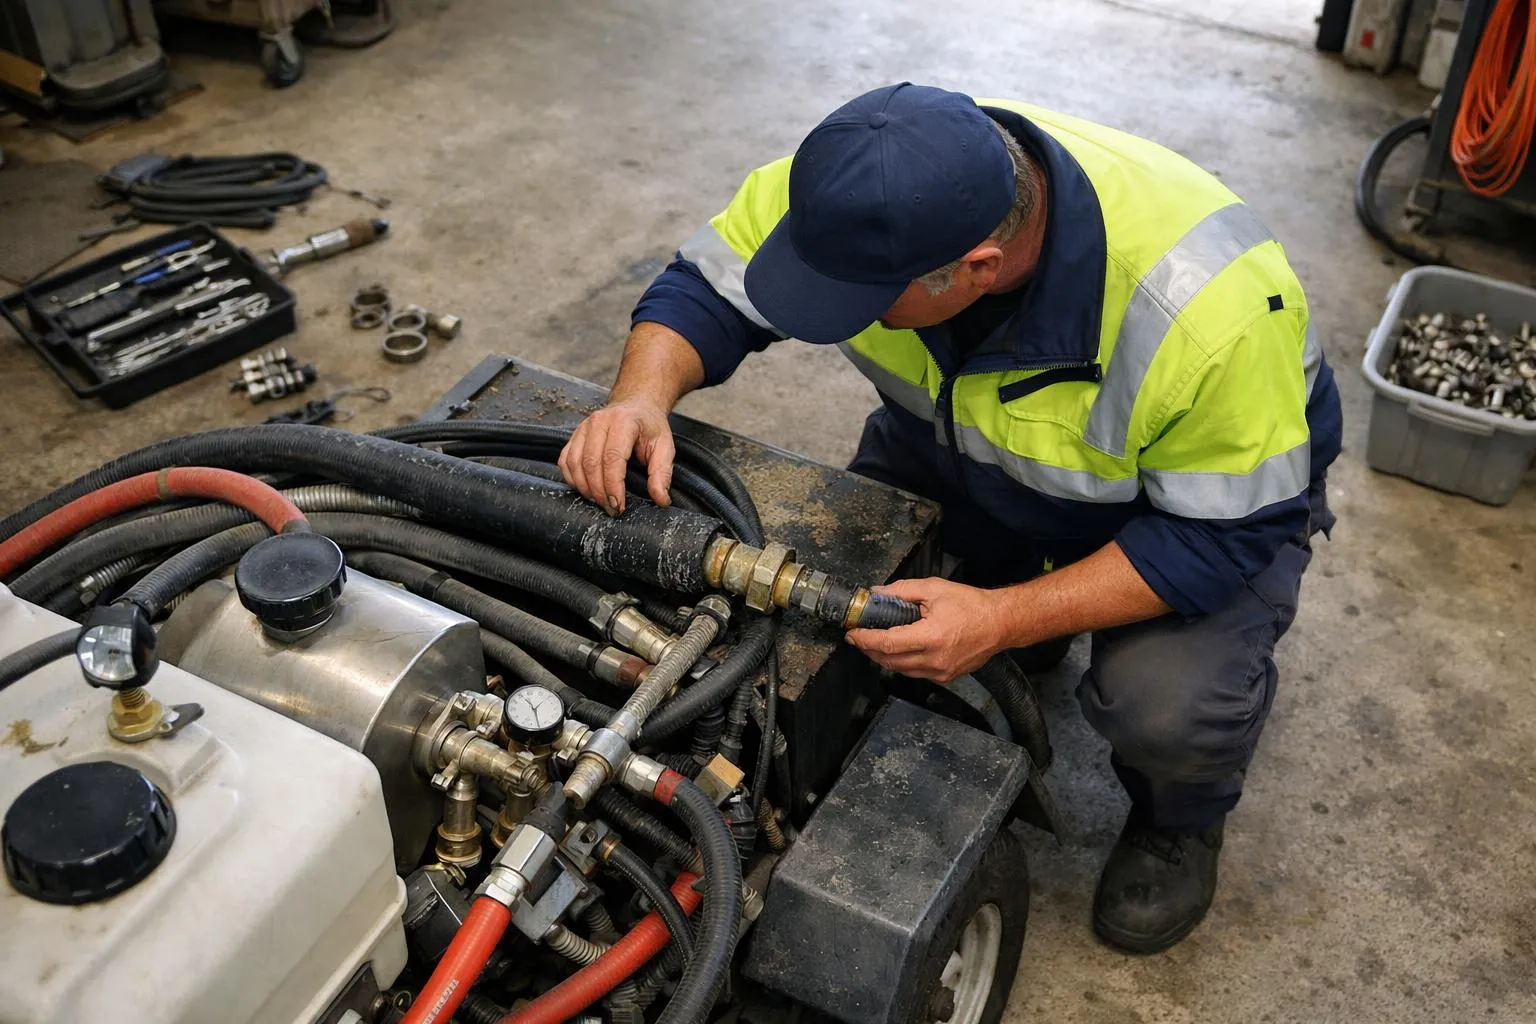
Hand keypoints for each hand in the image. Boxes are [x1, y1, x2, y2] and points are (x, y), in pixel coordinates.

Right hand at [558, 399, 674, 514]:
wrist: (636, 406)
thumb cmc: (650, 427)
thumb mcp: (664, 447)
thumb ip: (662, 473)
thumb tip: (661, 500)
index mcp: (623, 421)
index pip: (612, 458)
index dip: (613, 486)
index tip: (619, 506)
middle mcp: (599, 421)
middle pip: (591, 463)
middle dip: (599, 492)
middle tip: (611, 509)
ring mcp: (583, 427)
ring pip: (574, 463)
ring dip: (585, 488)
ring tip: (600, 501)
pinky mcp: (574, 435)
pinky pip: (565, 461)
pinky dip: (572, 479)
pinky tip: (586, 489)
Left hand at [844, 577, 1010, 683]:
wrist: (1000, 623)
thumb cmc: (972, 605)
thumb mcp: (934, 589)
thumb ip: (902, 591)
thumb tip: (877, 594)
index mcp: (931, 637)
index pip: (888, 643)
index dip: (866, 639)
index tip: (853, 633)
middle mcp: (935, 659)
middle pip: (889, 661)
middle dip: (869, 649)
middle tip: (859, 637)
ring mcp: (941, 672)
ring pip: (901, 670)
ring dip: (884, 658)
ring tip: (875, 643)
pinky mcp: (946, 677)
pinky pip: (915, 673)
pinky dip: (902, 663)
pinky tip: (899, 650)